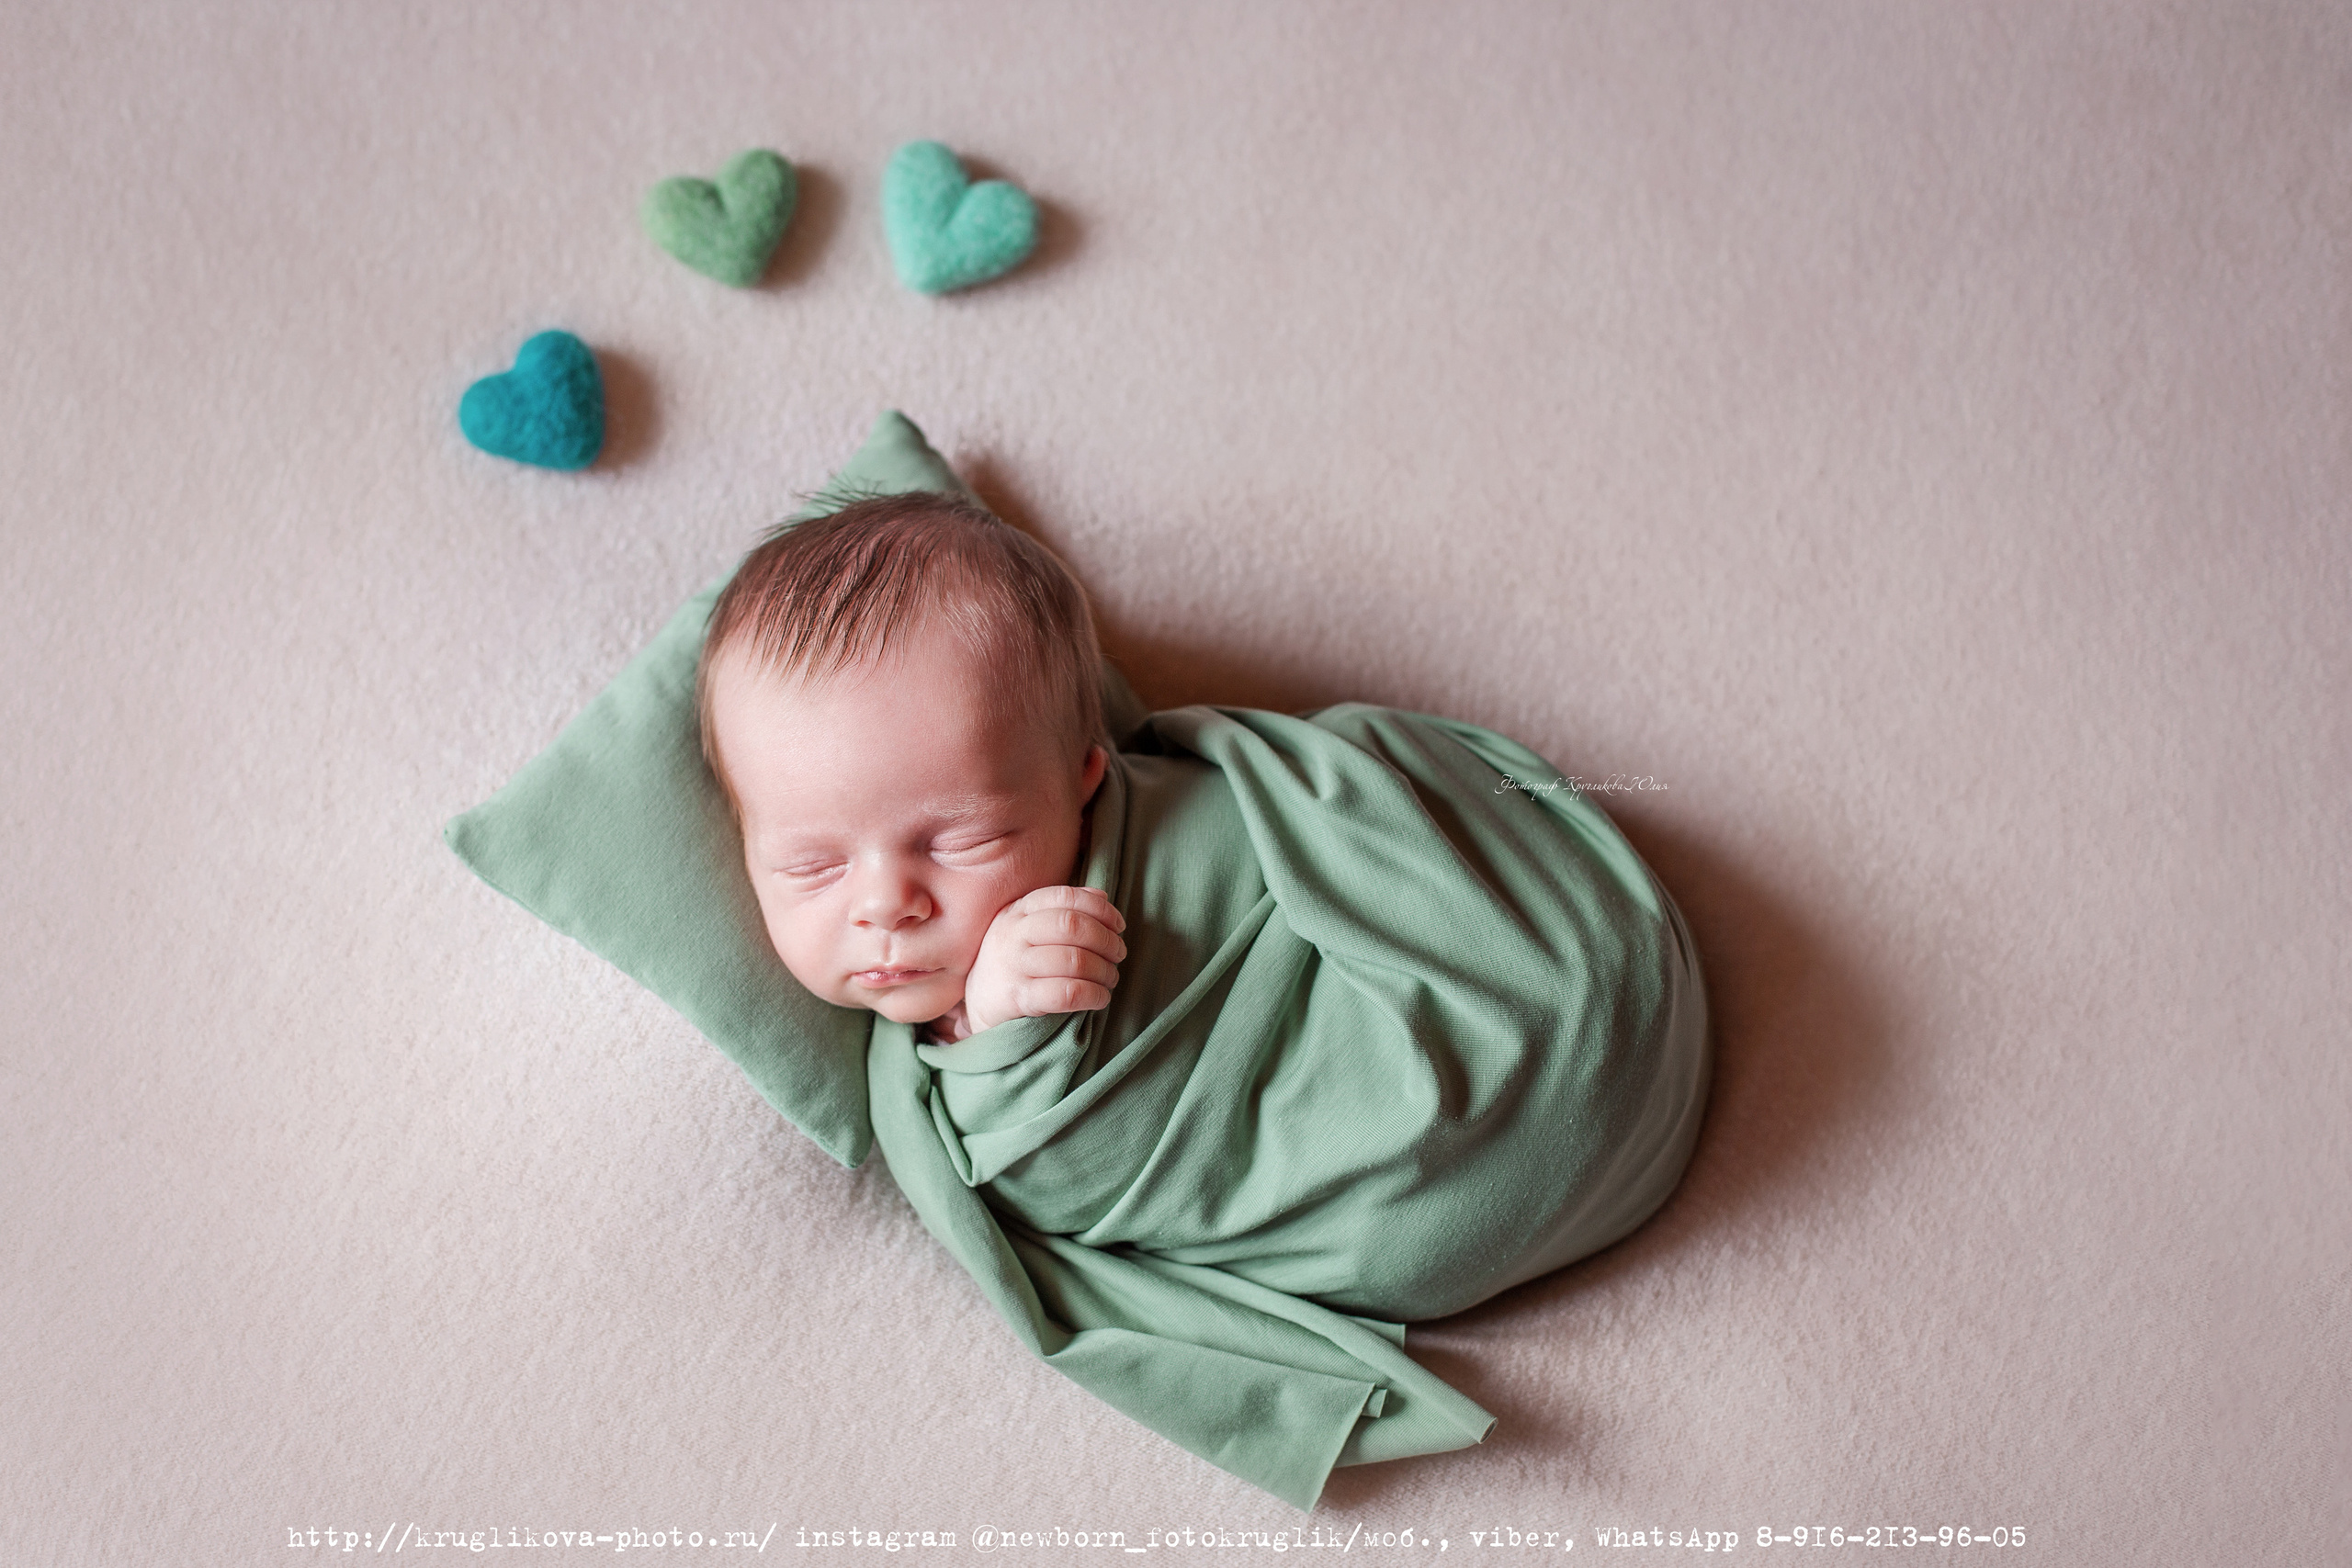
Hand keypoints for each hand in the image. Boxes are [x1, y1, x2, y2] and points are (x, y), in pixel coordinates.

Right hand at [961, 886, 1127, 1034]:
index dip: (1100, 909)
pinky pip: (1066, 993)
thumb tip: (1102, 896)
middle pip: (1071, 926)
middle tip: (1118, 954)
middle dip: (1106, 940)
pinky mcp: (1017, 998)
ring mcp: (1013, 966)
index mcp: (1019, 910)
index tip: (1118, 925)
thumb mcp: (1027, 927)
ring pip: (1074, 960)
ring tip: (1110, 978)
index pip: (1065, 896)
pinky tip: (1100, 998)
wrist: (979, 1003)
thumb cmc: (1014, 961)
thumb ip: (1061, 909)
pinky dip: (1093, 995)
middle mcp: (1013, 934)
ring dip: (1104, 971)